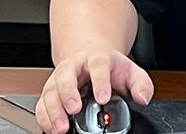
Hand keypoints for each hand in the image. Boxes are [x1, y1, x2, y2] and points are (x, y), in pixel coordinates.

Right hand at [36, 49, 153, 133]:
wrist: (91, 59)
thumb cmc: (110, 68)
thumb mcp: (130, 71)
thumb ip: (141, 83)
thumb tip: (143, 97)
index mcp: (97, 59)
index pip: (99, 66)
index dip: (100, 82)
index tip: (104, 97)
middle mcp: (74, 67)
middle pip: (66, 75)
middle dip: (68, 93)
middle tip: (74, 109)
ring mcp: (59, 79)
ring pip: (51, 90)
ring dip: (53, 109)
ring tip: (61, 127)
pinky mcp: (50, 92)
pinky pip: (42, 104)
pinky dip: (44, 117)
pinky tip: (51, 128)